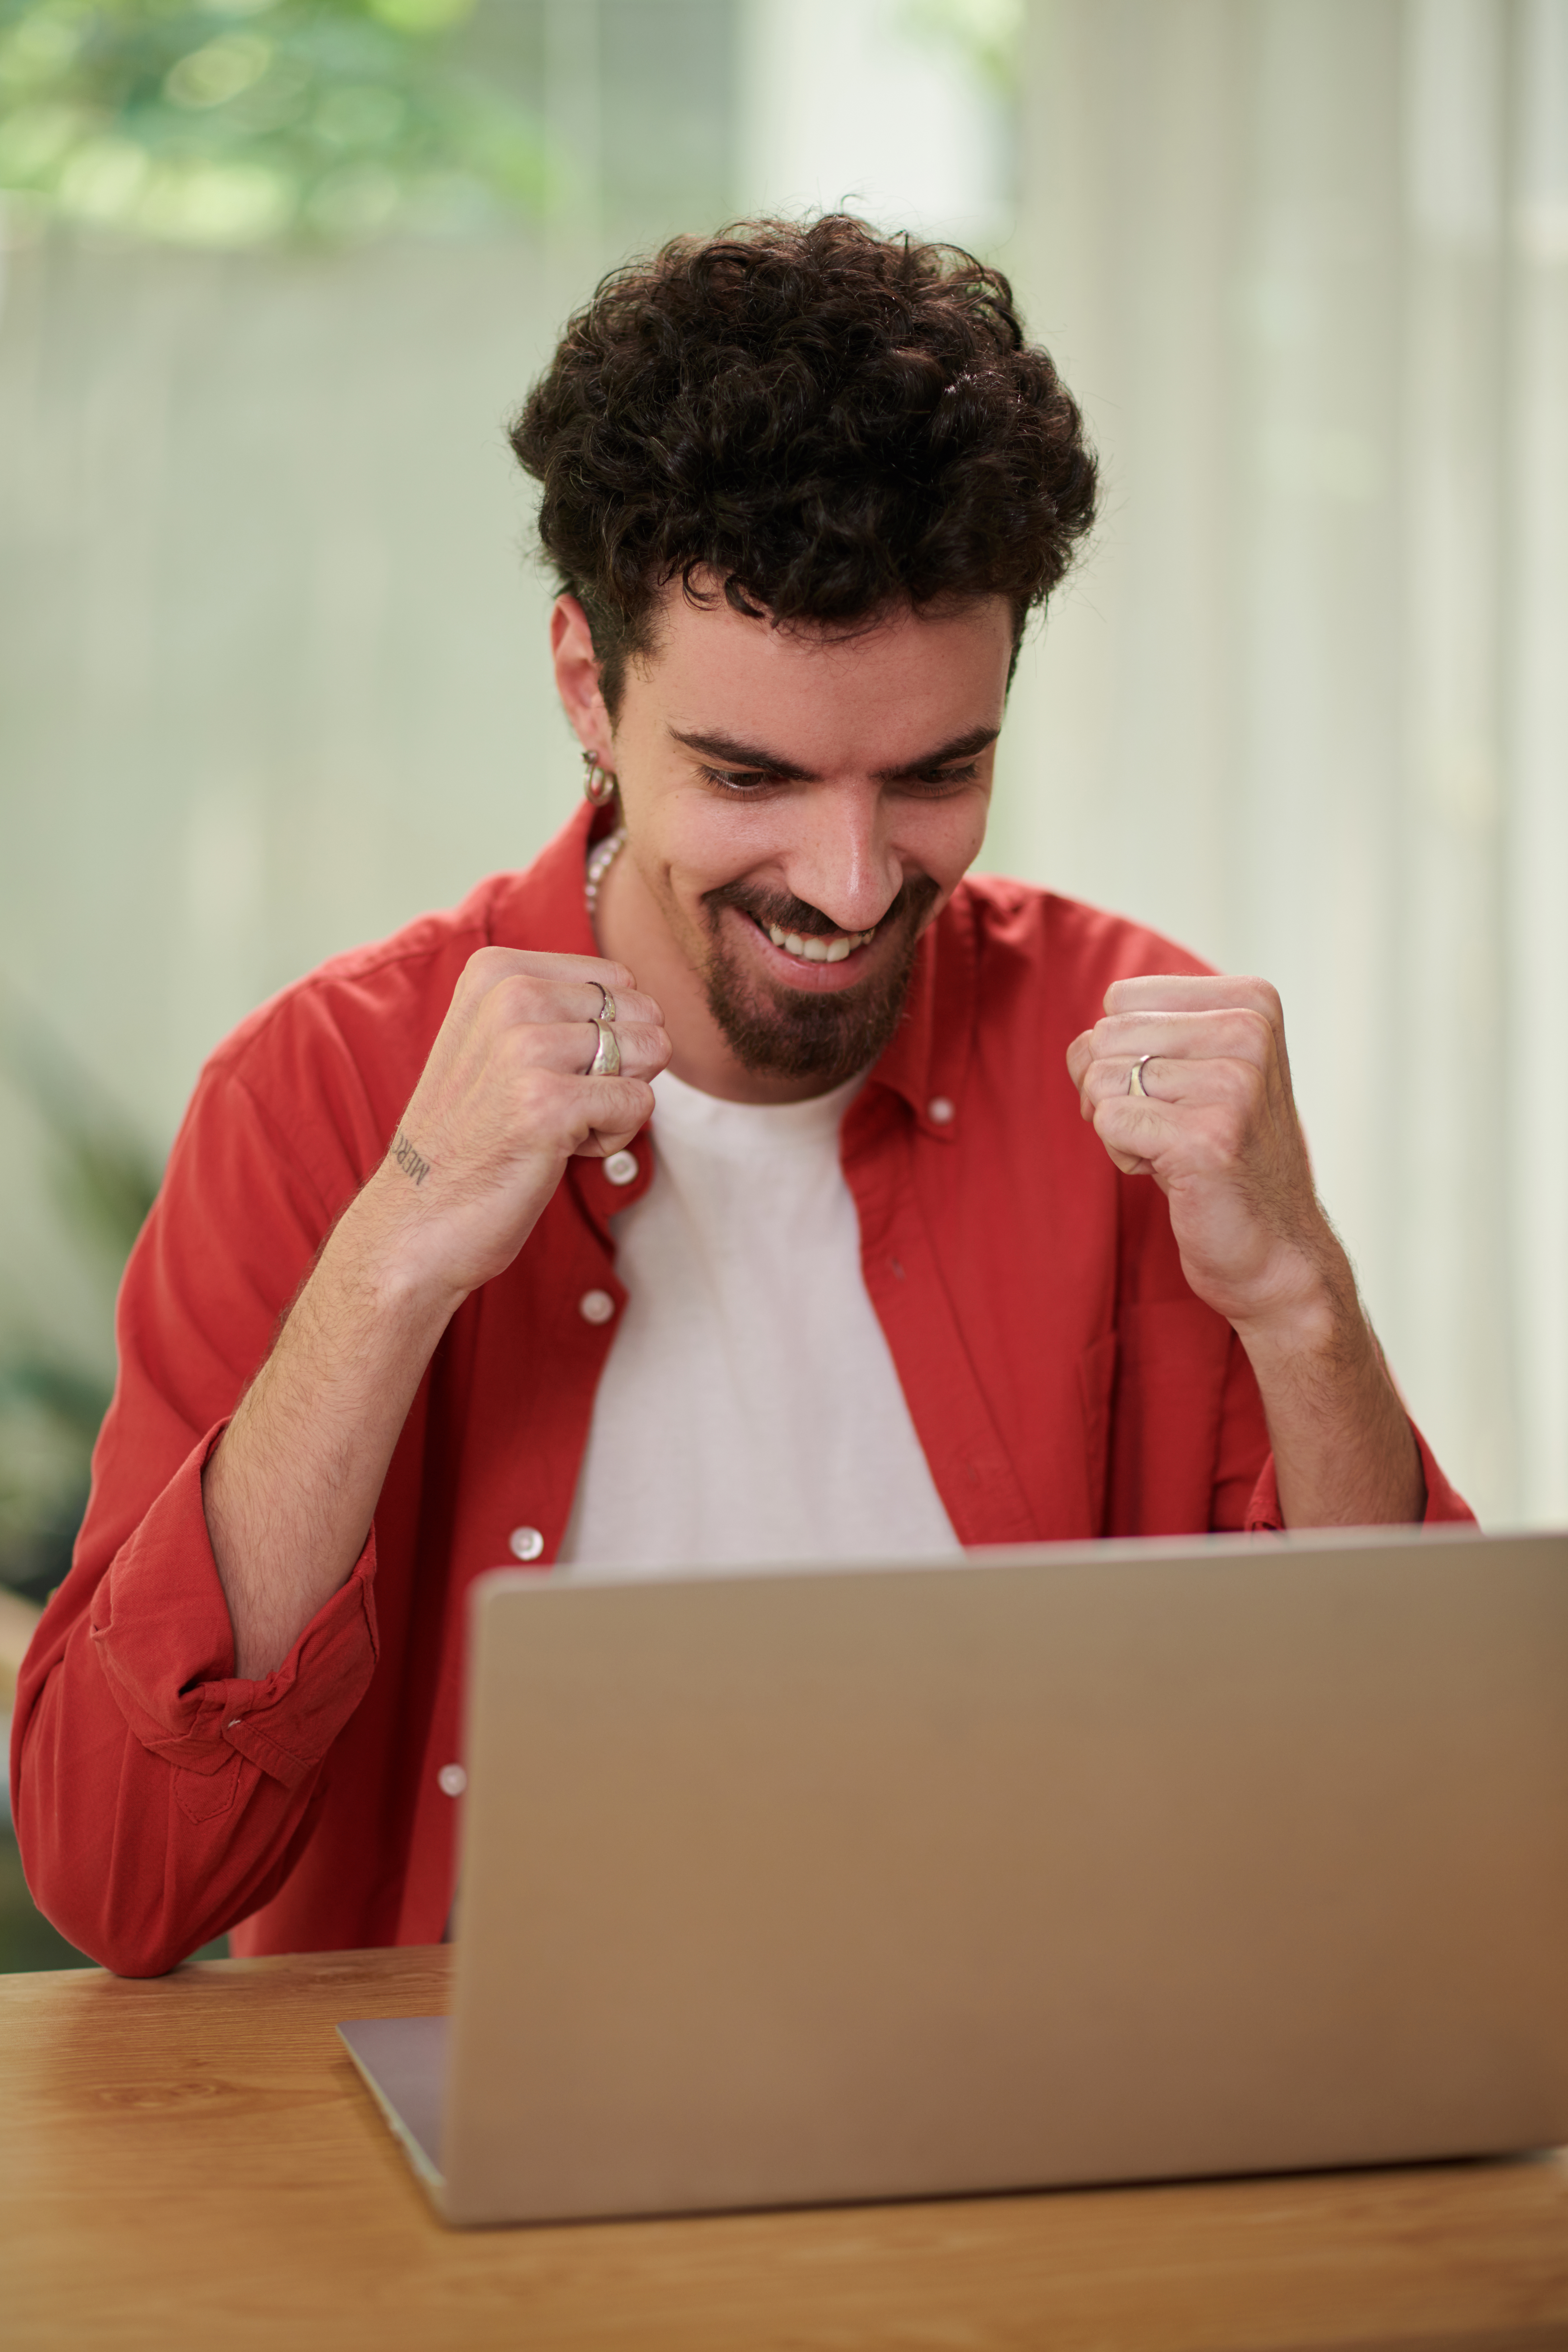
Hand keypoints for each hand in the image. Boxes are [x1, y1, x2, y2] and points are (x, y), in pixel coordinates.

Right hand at [361, 947, 669, 1307]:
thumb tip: (651, 1006)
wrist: (415, 1220)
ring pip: (650, 1053)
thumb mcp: (498, 1041)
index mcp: (496, 970)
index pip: (618, 979)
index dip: (606, 1033)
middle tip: (556, 1104)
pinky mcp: (548, 1105)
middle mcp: (510, 995)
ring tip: (557, 1126)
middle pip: (641, 1014)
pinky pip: (640, 1103)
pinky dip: (613, 1138)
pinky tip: (557, 1152)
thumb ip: (561, 1008)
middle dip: (620, 1066)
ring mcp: (526, 1049)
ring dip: (618, 1102)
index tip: (547, 1072)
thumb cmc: (470, 1136)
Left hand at [1066, 974, 1336, 1340]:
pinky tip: (1172, 1173)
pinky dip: (1123, 1155)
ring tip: (1173, 1151)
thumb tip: (1084, 1040)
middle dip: (1113, 1091)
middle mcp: (1248, 1033)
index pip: (1121, 998)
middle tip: (1167, 1129)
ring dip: (1118, 1128)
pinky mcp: (1204, 1137)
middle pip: (1103, 1037)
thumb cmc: (1224, 1156)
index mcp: (1252, 1003)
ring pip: (1099, 1081)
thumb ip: (1153, 1032)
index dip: (1122, 1052)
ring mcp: (1232, 1084)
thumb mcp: (1202, 1071)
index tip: (1172, 1091)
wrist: (1278, 1250)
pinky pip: (1107, 1121)